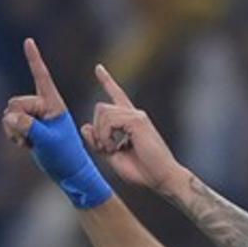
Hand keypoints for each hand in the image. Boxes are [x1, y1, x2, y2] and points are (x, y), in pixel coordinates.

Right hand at [0, 37, 66, 144]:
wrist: (67, 171)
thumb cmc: (64, 154)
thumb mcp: (47, 141)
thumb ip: (28, 126)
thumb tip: (8, 116)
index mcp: (53, 103)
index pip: (41, 77)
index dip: (34, 59)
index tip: (28, 40)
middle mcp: (43, 105)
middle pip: (16, 103)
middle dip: (18, 120)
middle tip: (33, 138)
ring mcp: (34, 116)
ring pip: (9, 113)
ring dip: (15, 130)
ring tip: (32, 143)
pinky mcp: (27, 126)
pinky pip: (8, 124)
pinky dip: (13, 135)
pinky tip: (26, 145)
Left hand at [82, 65, 188, 194]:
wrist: (161, 178)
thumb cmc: (141, 170)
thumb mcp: (112, 156)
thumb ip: (98, 141)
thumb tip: (85, 126)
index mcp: (129, 121)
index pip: (117, 95)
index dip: (107, 81)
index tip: (98, 68)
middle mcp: (134, 114)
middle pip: (101, 107)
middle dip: (96, 129)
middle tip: (105, 149)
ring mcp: (136, 115)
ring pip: (103, 112)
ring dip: (101, 135)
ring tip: (112, 150)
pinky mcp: (137, 121)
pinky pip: (110, 120)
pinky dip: (106, 136)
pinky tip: (115, 148)